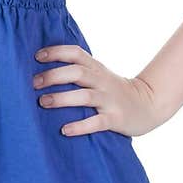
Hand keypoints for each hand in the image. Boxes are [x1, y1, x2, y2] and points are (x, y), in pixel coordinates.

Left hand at [31, 43, 165, 137]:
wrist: (148, 105)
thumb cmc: (113, 90)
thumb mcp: (99, 75)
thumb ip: (78, 70)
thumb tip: (41, 71)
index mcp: (96, 68)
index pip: (76, 53)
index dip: (56, 52)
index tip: (36, 56)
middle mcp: (102, 81)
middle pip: (77, 72)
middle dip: (54, 76)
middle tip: (33, 83)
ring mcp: (110, 100)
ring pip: (85, 96)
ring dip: (62, 99)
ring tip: (43, 102)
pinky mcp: (116, 119)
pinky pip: (97, 122)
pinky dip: (80, 126)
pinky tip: (65, 130)